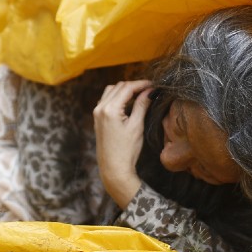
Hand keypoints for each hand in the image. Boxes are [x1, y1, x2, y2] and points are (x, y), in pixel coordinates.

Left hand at [93, 80, 152, 208]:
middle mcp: (100, 108)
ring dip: (124, 90)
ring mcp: (97, 112)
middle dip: (134, 85)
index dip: (141, 84)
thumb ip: (142, 105)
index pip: (127, 88)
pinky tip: (128, 102)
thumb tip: (150, 91)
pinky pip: (106, 99)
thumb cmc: (127, 150)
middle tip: (149, 89)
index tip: (154, 84)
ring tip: (140, 94)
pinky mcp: (97, 118)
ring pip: (111, 91)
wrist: (113, 168)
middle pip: (118, 86)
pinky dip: (117, 96)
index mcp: (110, 109)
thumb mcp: (137, 126)